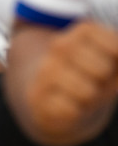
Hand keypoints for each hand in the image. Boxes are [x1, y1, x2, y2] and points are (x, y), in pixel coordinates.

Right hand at [27, 20, 117, 145]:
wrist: (56, 96)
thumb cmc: (94, 77)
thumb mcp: (114, 63)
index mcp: (83, 32)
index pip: (115, 47)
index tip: (112, 63)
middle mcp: (59, 46)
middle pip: (102, 71)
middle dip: (105, 83)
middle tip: (96, 82)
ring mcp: (45, 70)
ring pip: (87, 93)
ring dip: (91, 100)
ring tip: (83, 95)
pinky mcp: (36, 95)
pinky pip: (70, 111)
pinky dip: (75, 113)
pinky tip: (67, 105)